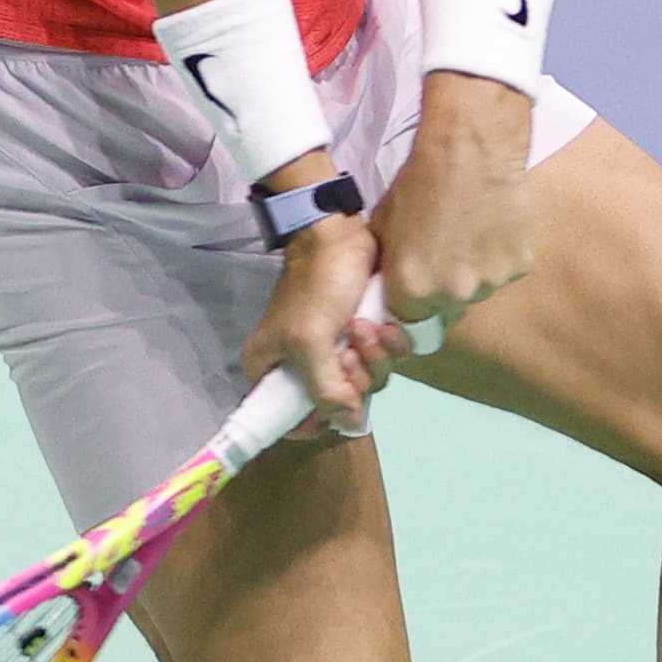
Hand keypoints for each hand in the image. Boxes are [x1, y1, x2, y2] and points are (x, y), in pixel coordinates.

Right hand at [240, 211, 384, 434]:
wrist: (340, 236)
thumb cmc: (317, 287)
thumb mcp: (310, 342)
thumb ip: (326, 390)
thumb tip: (350, 424)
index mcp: (272, 370)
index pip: (289, 419)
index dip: (317, 420)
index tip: (338, 402)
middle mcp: (302, 367)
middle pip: (338, 403)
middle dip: (354, 380)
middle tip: (351, 351)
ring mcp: (336, 352)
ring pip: (367, 382)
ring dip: (374, 359)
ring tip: (366, 328)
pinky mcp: (364, 337)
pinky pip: (384, 361)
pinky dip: (389, 346)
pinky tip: (385, 325)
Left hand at [370, 71, 535, 351]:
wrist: (470, 145)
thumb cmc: (420, 179)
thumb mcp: (385, 225)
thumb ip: (391, 264)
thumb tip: (391, 282)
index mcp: (412, 289)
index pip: (408, 318)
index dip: (411, 298)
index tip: (417, 280)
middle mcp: (452, 295)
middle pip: (446, 307)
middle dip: (443, 288)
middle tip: (446, 251)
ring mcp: (490, 282)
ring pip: (478, 288)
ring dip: (473, 271)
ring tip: (471, 232)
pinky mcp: (520, 264)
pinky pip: (504, 269)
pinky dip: (499, 253)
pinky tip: (492, 224)